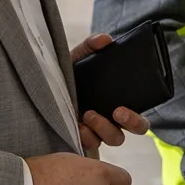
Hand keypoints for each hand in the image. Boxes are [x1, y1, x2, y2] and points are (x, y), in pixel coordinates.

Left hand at [70, 33, 151, 150]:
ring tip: (88, 114)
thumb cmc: (68, 75)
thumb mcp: (77, 58)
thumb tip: (105, 39)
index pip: (139, 122)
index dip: (136, 120)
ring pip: (112, 140)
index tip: (121, 109)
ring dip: (102, 129)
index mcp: (118, 105)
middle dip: (129, 123)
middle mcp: (112, 122)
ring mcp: (97, 132)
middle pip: (133, 132)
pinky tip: (77, 125)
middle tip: (117, 112)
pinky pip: (89, 145)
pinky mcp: (82, 137)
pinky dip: (85, 136)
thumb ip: (90, 46)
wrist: (45, 87)